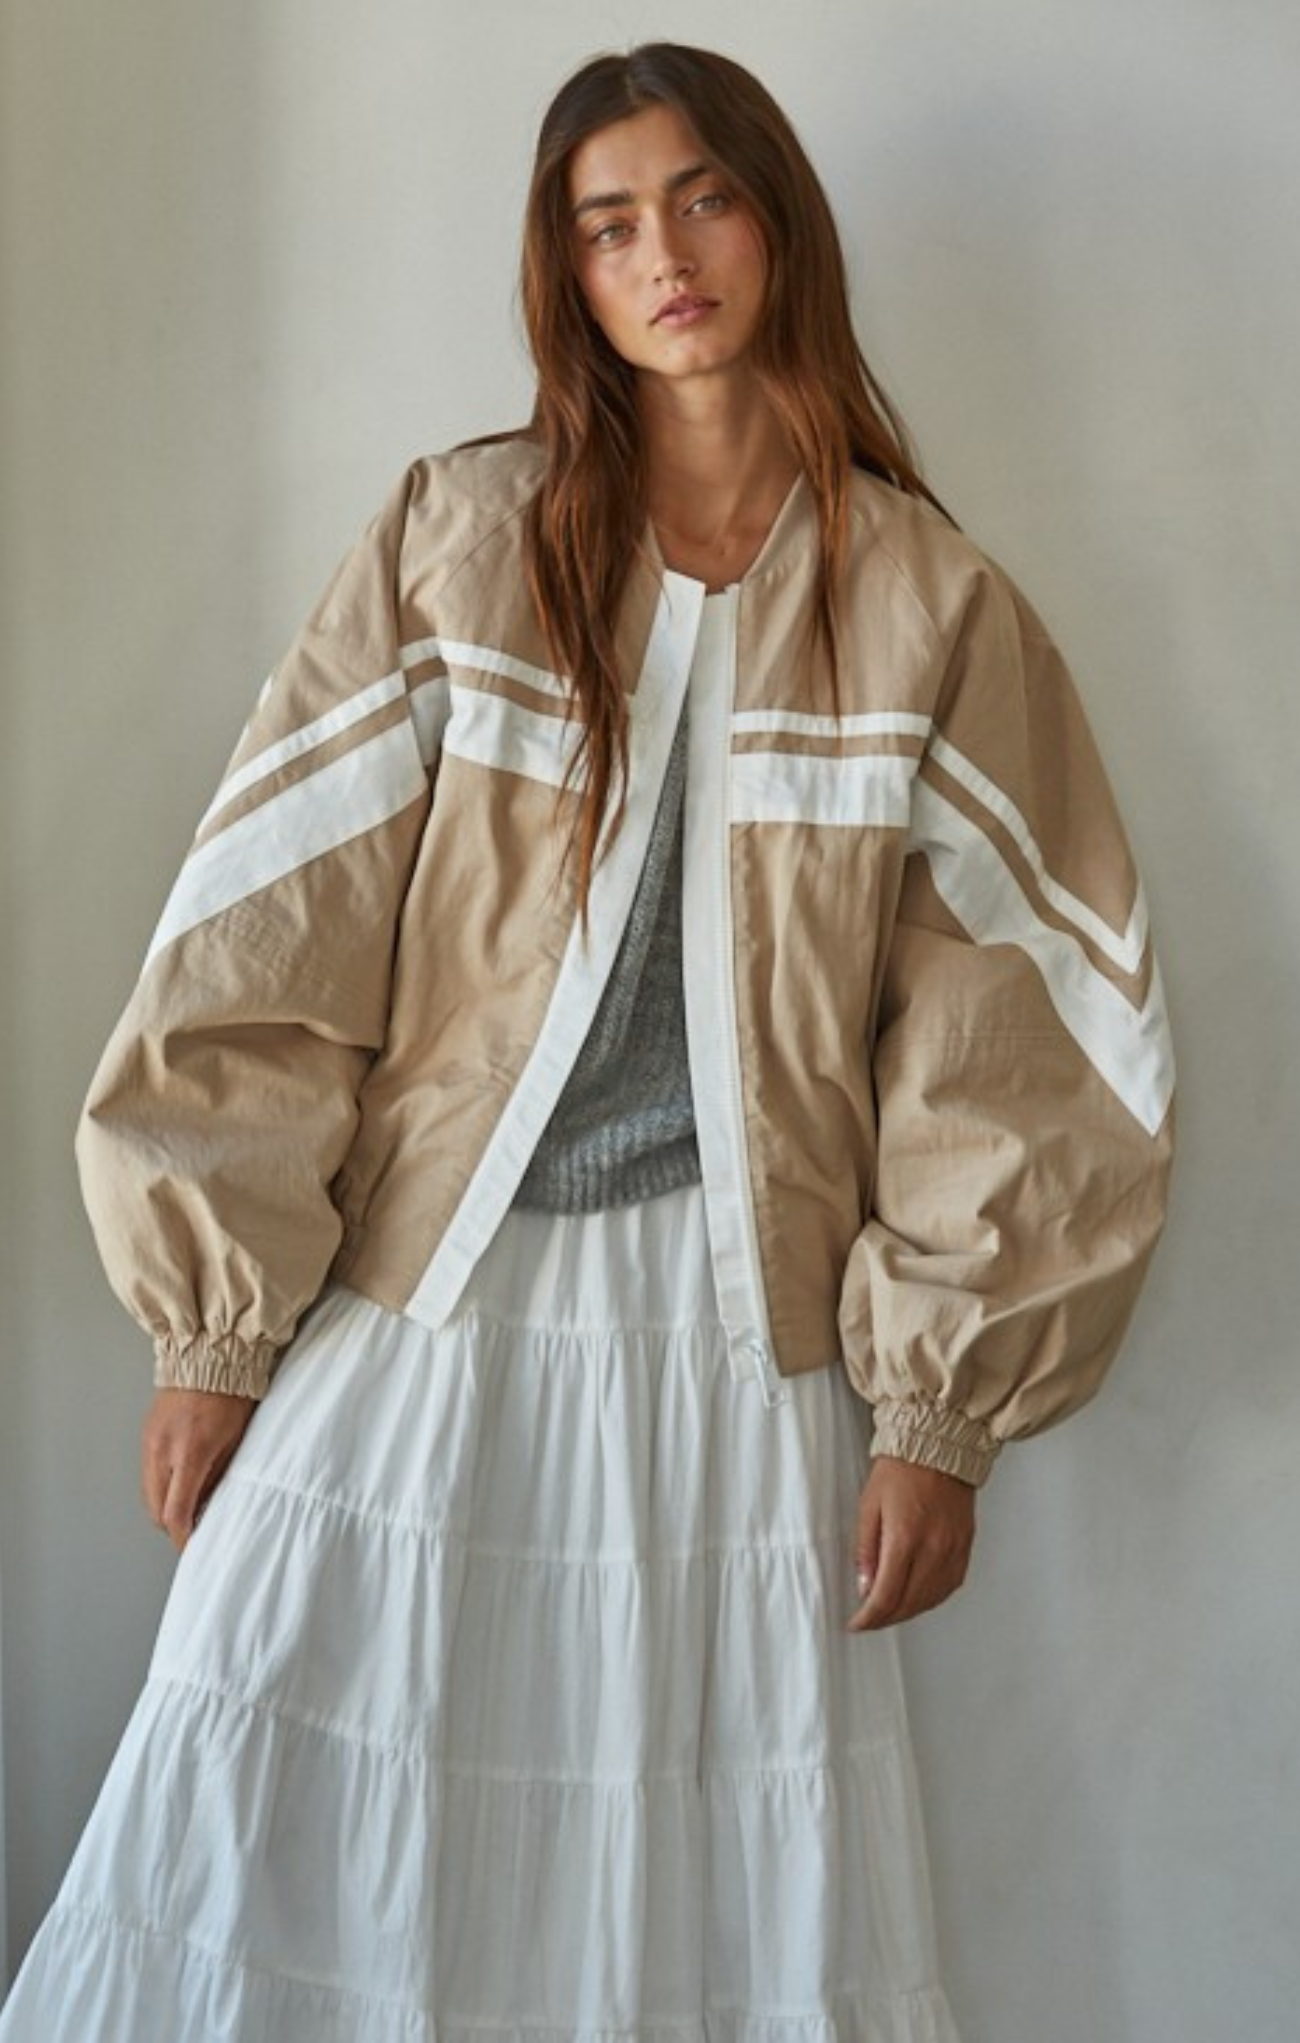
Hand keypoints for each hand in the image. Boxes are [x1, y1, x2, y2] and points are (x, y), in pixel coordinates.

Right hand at [141, 1387, 257, 1550]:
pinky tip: (177, 1483)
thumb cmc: (230, 1396)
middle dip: (172, 1525)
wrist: (207, 1359)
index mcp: (188, 1455)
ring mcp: (150, 1443)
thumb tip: (208, 1507)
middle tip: (191, 1528)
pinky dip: (159, 1486)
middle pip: (156, 1509)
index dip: (182, 1536)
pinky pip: (147, 1473)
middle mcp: (162, 1451)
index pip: (175, 1513)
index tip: (191, 1545)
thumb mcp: (234, 1442)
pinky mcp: (146, 1435)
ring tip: (186, 1507)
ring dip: (163, 1507)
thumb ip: (218, 1478)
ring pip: (148, 1494)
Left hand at [845, 1454, 976, 1631]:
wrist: (938, 1446)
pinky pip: (949, 1586)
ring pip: (931, 1600)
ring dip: (908, 1612)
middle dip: (885, 1618)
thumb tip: (865, 1586)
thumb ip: (866, 1549)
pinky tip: (918, 1597)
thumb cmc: (901, 1469)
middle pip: (909, 1603)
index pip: (886, 1596)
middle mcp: (933, 1549)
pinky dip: (931, 1599)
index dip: (869, 1618)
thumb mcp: (869, 1505)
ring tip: (889, 1611)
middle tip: (869, 1619)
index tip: (856, 1623)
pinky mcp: (965, 1547)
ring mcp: (953, 1550)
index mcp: (905, 1538)